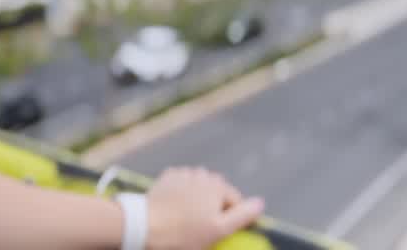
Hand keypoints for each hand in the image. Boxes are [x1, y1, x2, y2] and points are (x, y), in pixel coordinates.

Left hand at [143, 166, 263, 249]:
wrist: (145, 226)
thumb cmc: (183, 233)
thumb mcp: (219, 230)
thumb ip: (243, 215)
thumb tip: (261, 203)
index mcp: (218, 185)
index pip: (236, 202)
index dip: (230, 219)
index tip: (218, 233)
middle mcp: (203, 174)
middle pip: (217, 193)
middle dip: (214, 208)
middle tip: (201, 228)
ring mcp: (184, 173)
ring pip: (200, 188)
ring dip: (198, 200)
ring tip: (187, 219)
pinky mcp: (168, 177)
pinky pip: (183, 186)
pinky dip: (182, 195)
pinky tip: (175, 209)